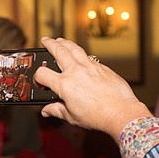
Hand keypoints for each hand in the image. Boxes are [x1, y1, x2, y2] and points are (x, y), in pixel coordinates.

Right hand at [34, 37, 150, 139]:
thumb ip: (57, 111)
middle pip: (58, 51)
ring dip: (65, 43)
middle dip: (50, 44)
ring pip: (74, 48)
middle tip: (46, 40)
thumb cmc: (98, 116)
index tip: (40, 79)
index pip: (43, 74)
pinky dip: (82, 54)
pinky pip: (89, 57)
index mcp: (64, 85)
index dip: (38, 77)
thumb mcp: (72, 116)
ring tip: (61, 41)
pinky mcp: (102, 67)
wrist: (120, 112)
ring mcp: (89, 67)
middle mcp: (75, 72)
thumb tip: (47, 111)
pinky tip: (80, 56)